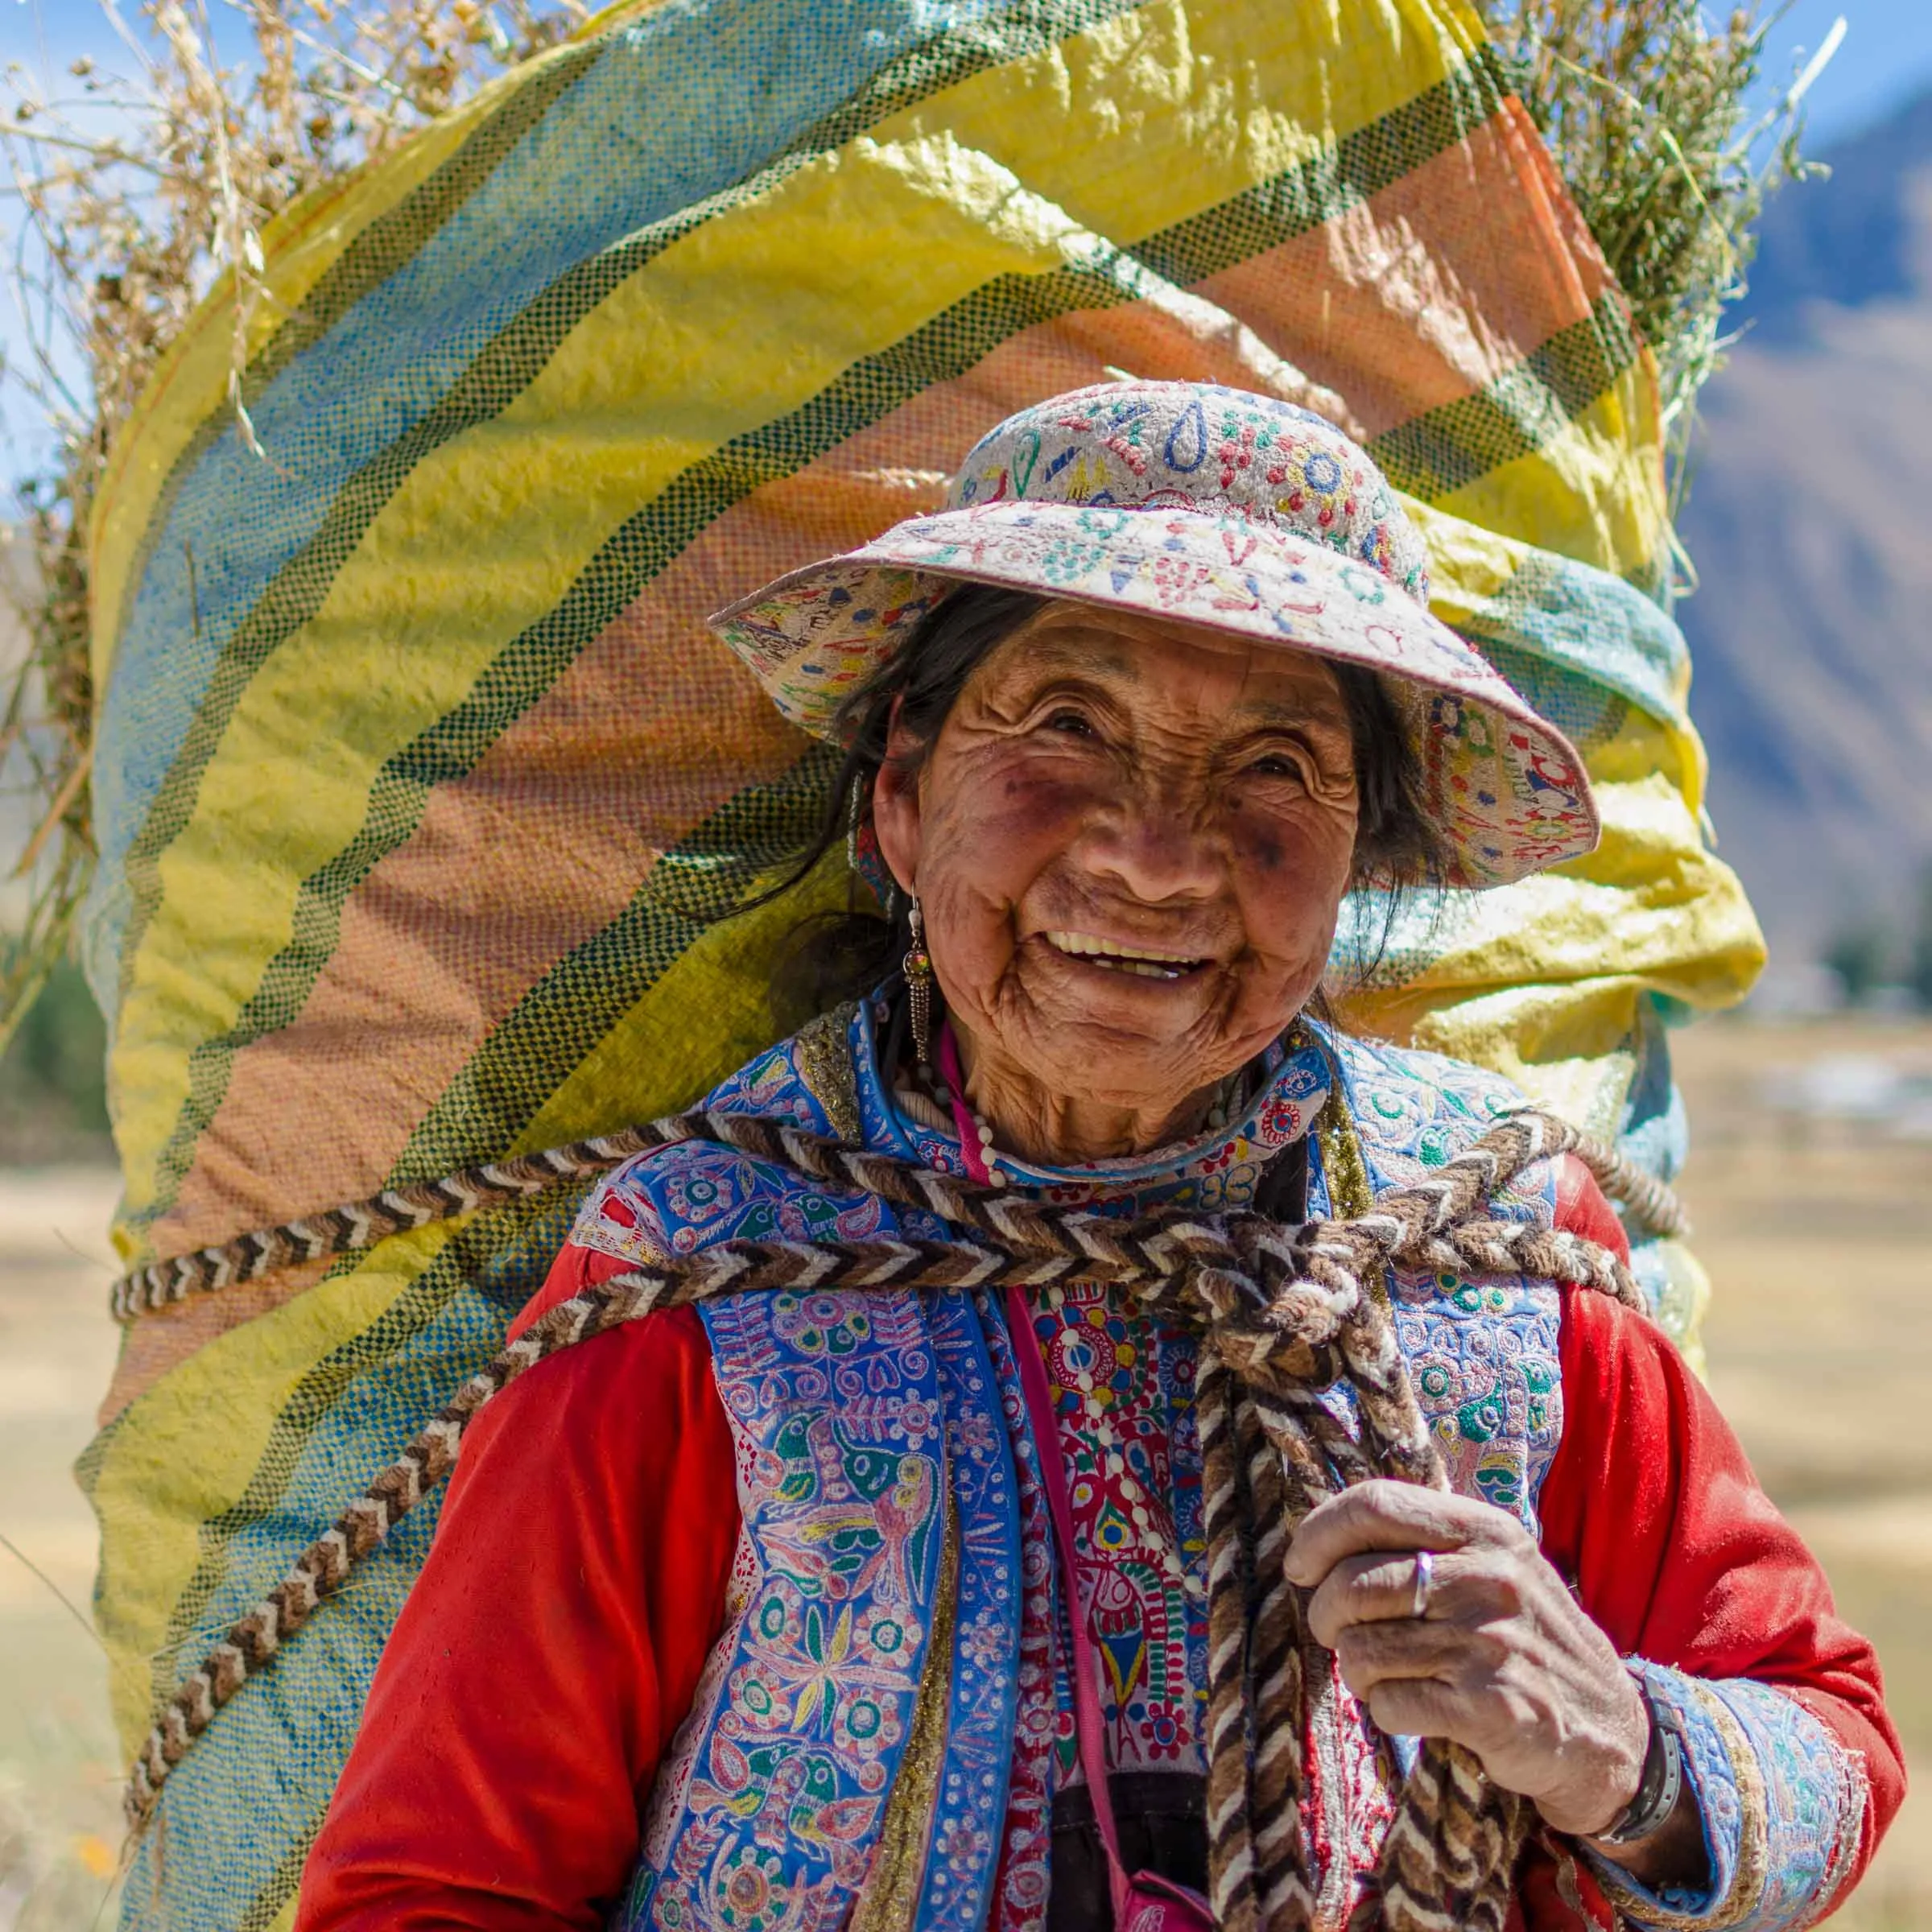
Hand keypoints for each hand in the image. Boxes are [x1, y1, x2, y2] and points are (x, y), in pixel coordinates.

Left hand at [1282, 1480, 1646, 1837]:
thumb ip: (1423, 1541)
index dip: (1318, 1534)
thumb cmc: (1523, 1637)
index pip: (1374, 1505)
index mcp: (1484, 1530)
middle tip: (1336, 1633)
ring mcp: (1490, 1643)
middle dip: (1325, 1614)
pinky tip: (1415, 1709)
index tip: (1299, 1565)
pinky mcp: (1490, 1707)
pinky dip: (1386, 1711)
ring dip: (1358, 1670)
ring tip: (1387, 1674)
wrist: (1608, 1729)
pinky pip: (1390, 1704)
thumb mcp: (1492, 1565)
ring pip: (1362, 1649)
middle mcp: (1489, 1578)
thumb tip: (1320, 1536)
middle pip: (1353, 1583)